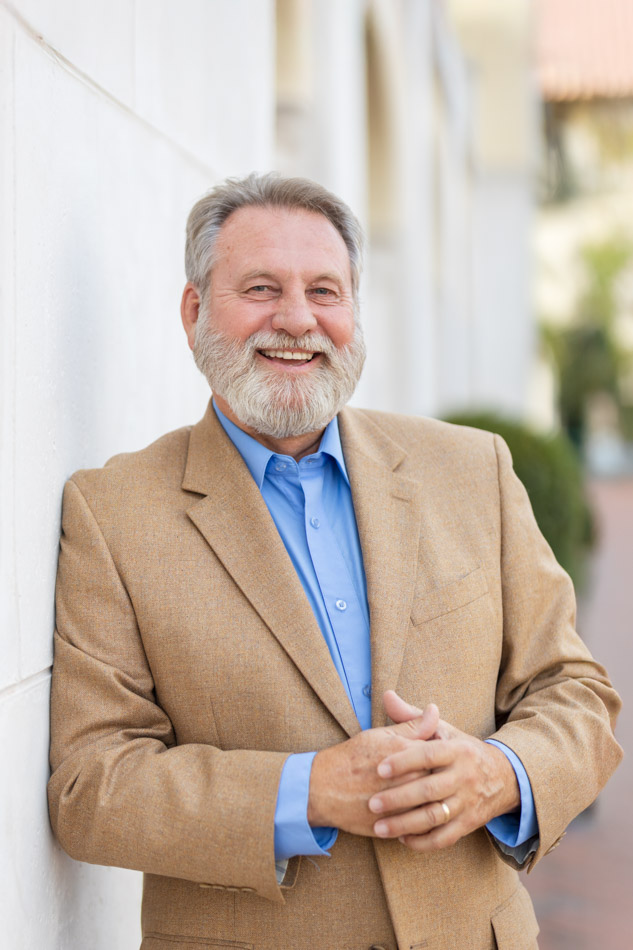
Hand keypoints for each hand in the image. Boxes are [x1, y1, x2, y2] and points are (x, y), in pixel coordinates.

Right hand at [307, 702, 439, 835]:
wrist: (322, 788)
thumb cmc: (351, 758)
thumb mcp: (380, 735)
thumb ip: (412, 726)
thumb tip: (434, 710)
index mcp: (404, 754)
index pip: (441, 753)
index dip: (445, 754)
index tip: (444, 755)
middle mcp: (405, 780)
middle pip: (440, 780)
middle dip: (444, 778)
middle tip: (445, 777)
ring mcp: (400, 806)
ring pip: (432, 806)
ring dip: (437, 802)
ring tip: (435, 796)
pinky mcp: (393, 826)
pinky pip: (418, 827)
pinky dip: (423, 822)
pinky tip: (422, 814)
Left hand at [367, 691, 519, 851]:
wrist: (504, 777)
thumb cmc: (461, 750)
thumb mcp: (443, 730)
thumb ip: (413, 717)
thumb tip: (387, 695)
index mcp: (456, 750)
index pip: (428, 755)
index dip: (403, 761)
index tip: (379, 768)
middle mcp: (464, 776)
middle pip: (429, 790)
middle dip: (398, 798)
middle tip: (371, 803)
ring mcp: (467, 802)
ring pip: (434, 817)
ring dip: (405, 825)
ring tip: (379, 827)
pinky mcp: (469, 824)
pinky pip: (445, 837)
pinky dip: (423, 841)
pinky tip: (401, 839)